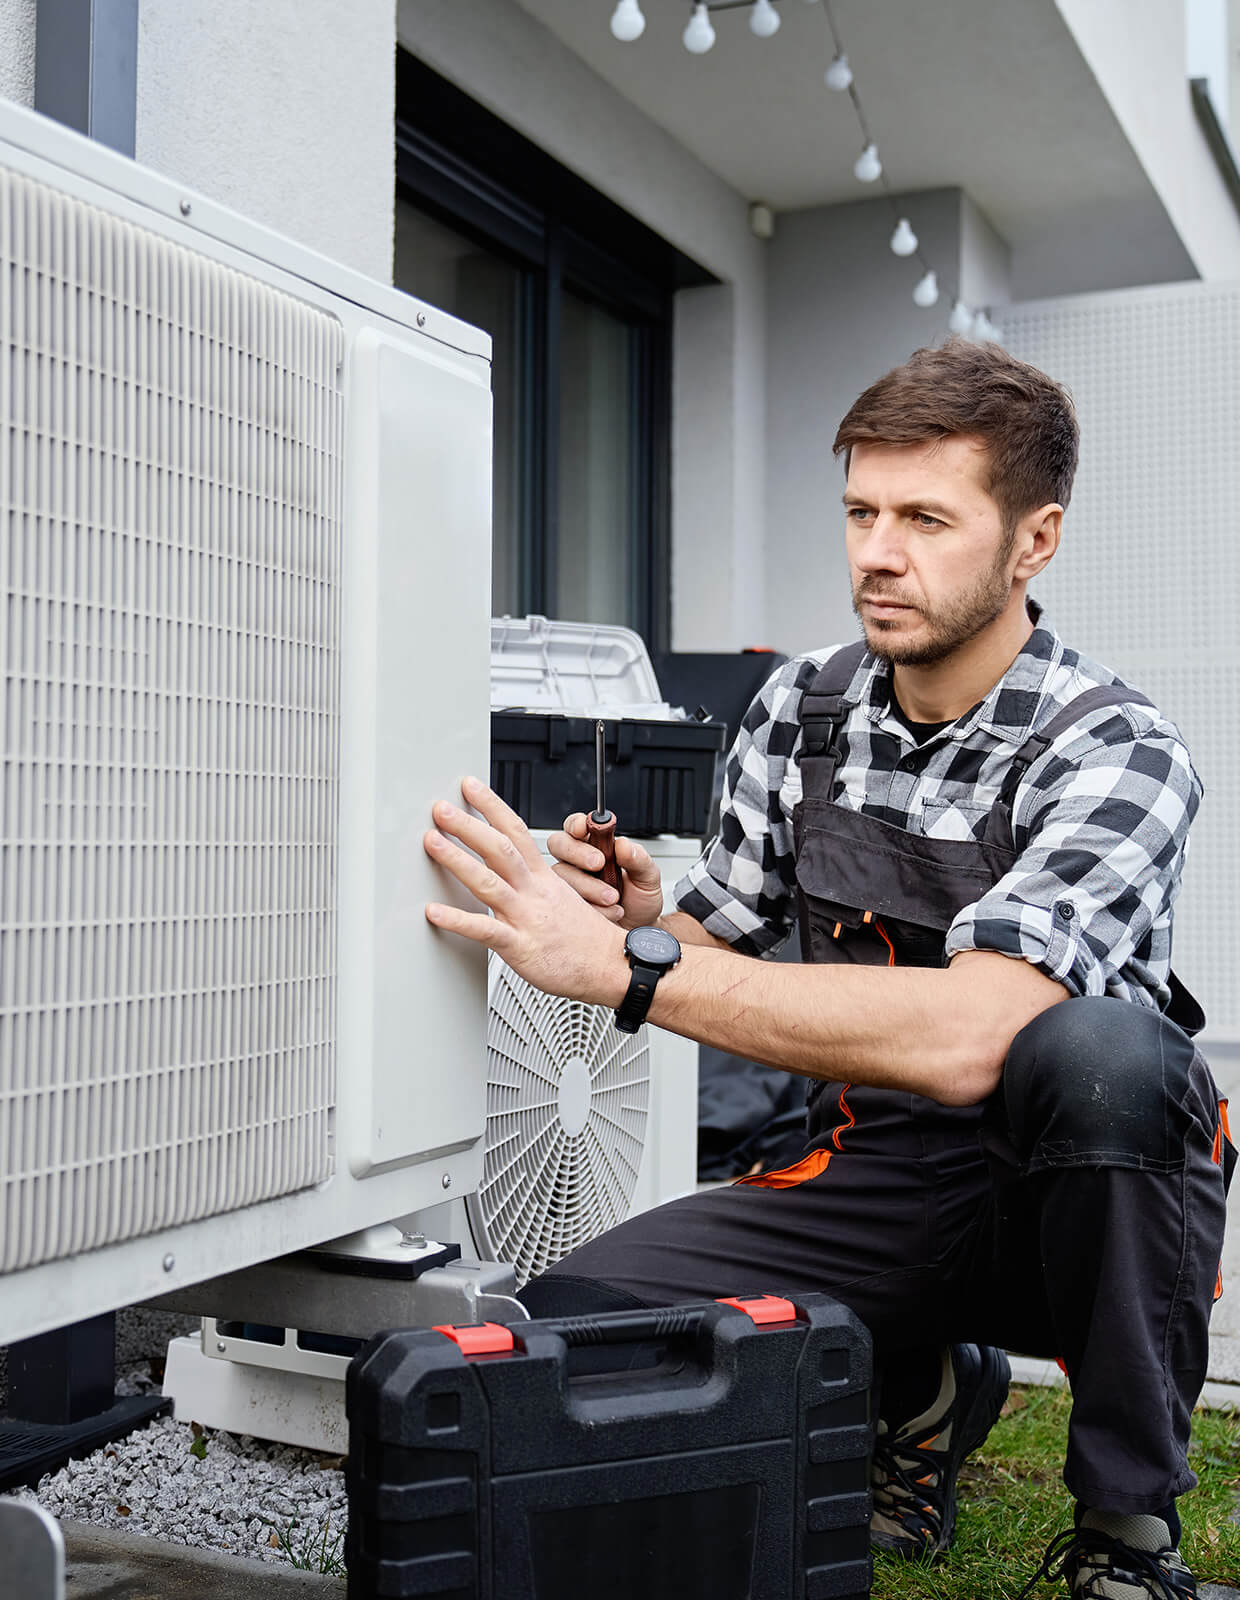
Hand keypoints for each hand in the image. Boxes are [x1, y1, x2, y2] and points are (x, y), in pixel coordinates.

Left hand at [424, 778, 627, 1005]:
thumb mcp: (562, 898)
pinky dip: (458, 920)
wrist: (611, 966)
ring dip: (457, 860)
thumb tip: (508, 871)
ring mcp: (526, 917)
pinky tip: (434, 911)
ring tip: (432, 842)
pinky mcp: (521, 946)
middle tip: (441, 808)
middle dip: (468, 825)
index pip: (516, 831)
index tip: (470, 786)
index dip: (491, 806)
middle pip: (500, 848)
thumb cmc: (585, 938)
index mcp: (543, 878)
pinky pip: (485, 930)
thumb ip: (533, 883)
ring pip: (489, 882)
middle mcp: (533, 892)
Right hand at [547, 814, 665, 929]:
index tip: (585, 828)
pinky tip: (609, 911)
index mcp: (596, 845)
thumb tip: (623, 844)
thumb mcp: (648, 877)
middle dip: (577, 852)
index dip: (576, 823)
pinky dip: (592, 906)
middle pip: (558, 844)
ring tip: (613, 897)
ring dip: (588, 885)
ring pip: (562, 874)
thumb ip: (638, 858)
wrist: (639, 928)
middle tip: (599, 863)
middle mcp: (578, 861)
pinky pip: (566, 901)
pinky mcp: (567, 905)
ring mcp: (570, 883)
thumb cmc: (640, 898)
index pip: (576, 825)